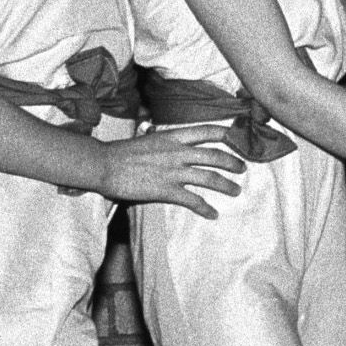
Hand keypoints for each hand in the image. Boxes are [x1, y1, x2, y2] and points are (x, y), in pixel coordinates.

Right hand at [101, 127, 244, 217]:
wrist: (103, 164)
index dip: (226, 134)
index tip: (237, 138)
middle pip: (215, 155)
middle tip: (242, 169)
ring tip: (236, 191)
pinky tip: (213, 214)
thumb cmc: (121, 153)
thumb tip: (160, 133)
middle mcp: (177, 152)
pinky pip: (193, 201)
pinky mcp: (166, 190)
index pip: (206, 131)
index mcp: (172, 137)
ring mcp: (173, 171)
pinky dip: (205, 208)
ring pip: (210, 178)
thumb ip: (161, 140)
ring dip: (227, 186)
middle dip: (233, 162)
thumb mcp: (146, 139)